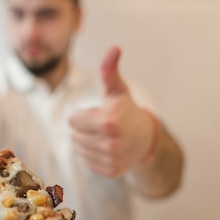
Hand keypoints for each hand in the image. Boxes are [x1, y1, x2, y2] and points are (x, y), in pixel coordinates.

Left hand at [69, 46, 154, 176]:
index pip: (73, 120)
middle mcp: (110, 144)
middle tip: (103, 126)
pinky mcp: (111, 171)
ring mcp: (111, 159)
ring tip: (104, 137)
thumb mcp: (117, 90)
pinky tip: (107, 149)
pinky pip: (86, 163)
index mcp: (108, 122)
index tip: (99, 114)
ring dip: (86, 142)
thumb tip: (115, 47)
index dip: (84, 115)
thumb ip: (110, 70)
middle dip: (84, 129)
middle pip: (74, 136)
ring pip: (78, 150)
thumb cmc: (126, 110)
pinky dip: (92, 155)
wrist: (146, 138)